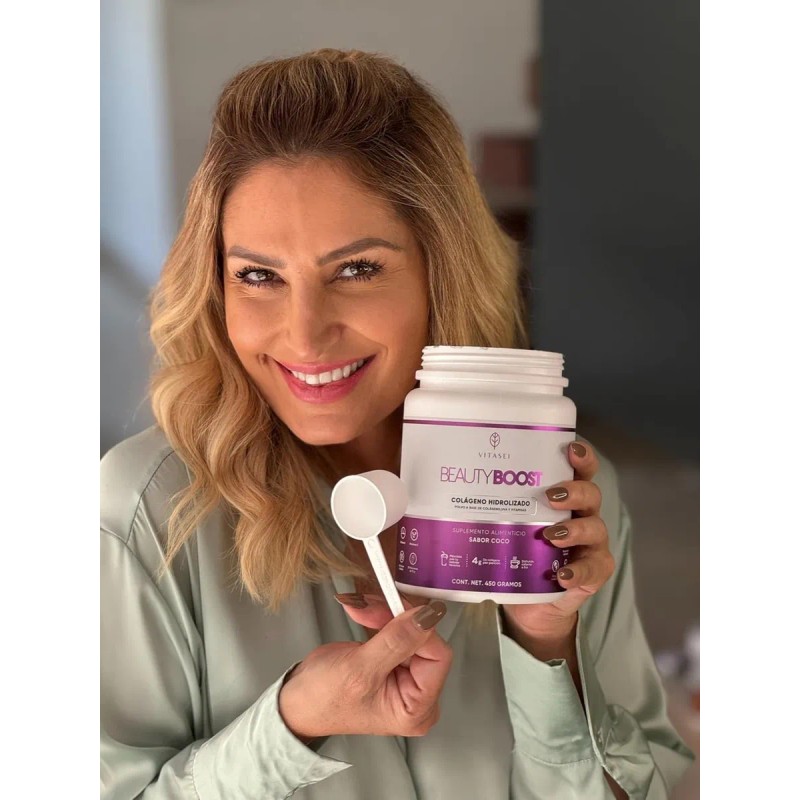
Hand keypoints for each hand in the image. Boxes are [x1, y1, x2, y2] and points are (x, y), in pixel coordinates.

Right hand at [278, 598, 450, 740]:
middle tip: (366, 605)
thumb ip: (397, 641)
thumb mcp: (360, 670)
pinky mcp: (395, 660)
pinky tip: (362, 611)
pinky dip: (380, 616)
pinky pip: (399, 629)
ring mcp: (407, 676)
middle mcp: (419, 694)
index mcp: (418, 709)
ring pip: (411, 628)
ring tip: (359, 606)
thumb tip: (430, 616)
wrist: (297, 700)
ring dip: (384, 612)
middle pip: (424, 639)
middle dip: (394, 616)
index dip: (417, 628)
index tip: (392, 607)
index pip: (438, 656)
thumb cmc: (323, 700)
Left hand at [502, 441, 614, 644]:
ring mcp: (590, 544)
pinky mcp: (592, 572)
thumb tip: (445, 477)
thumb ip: (485, 504)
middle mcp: (581, 514)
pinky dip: (578, 571)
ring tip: (550, 536)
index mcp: (563, 496)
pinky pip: (594, 568)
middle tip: (550, 497)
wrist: (528, 600)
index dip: (581, 456)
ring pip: (595, 528)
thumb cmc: (515, 552)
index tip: (570, 448)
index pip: (578, 469)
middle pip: (590, 493)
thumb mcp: (501, 524)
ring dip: (575, 529)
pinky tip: (561, 575)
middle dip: (574, 491)